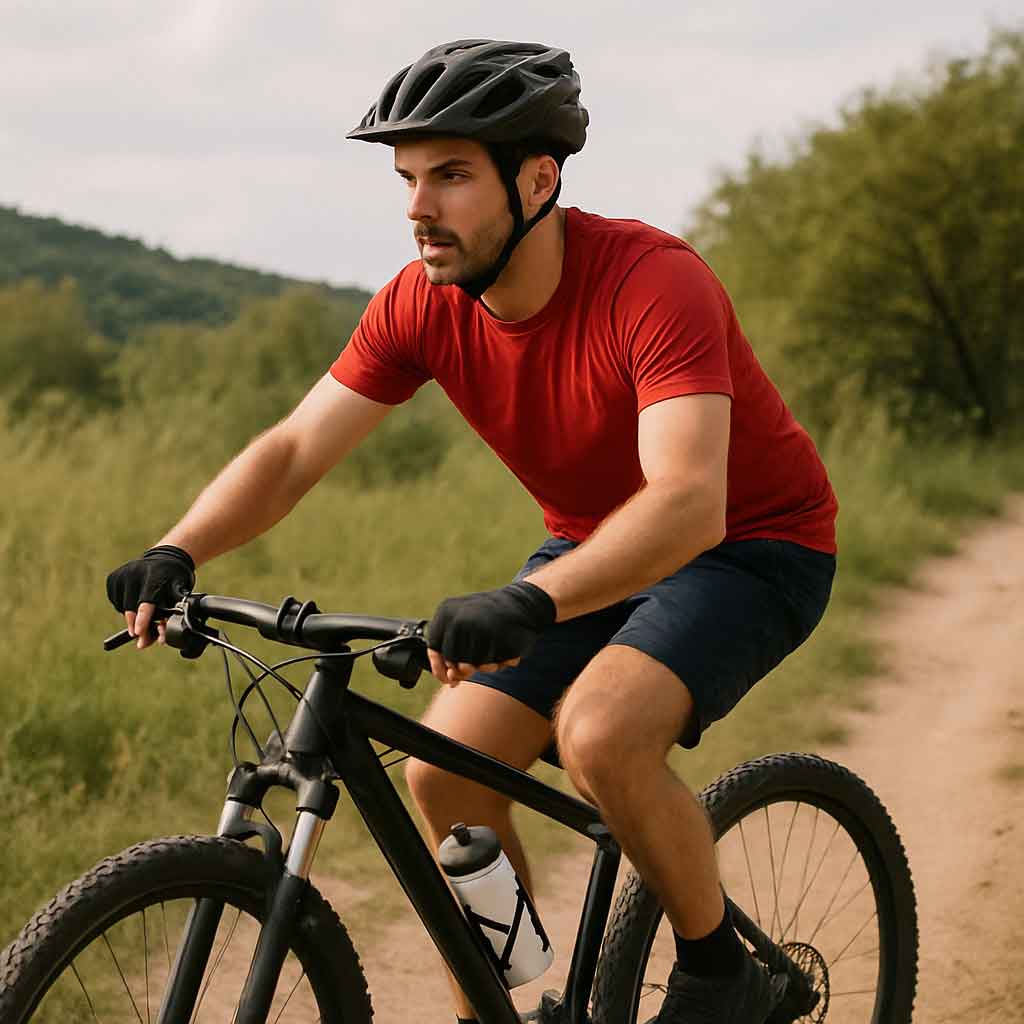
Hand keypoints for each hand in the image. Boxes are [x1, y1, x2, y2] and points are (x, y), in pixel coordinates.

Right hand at [106, 545, 194, 649]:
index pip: (147, 600)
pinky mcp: (112, 578)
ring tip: (145, 613)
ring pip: (122, 607)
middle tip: (141, 638)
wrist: (166, 558)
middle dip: (137, 626)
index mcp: (155, 575)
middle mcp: (135, 572)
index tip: (138, 632)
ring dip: (132, 617)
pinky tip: (136, 602)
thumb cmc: (175, 580)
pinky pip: (116, 602)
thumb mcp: (179, 595)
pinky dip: (125, 608)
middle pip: (132, 607)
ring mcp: (122, 574)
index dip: (143, 618)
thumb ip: (168, 617)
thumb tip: (151, 642)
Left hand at [426, 581, 555, 685]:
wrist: (524, 602)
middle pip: (452, 659)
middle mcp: (460, 618)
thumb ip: (453, 649)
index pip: (434, 647)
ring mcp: (480, 628)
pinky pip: (494, 664)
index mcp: (447, 611)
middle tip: (476, 665)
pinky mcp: (499, 638)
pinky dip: (501, 662)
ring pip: (472, 665)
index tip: (449, 677)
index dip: (439, 667)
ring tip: (494, 652)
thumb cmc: (489, 617)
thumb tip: (449, 679)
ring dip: (484, 666)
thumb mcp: (464, 623)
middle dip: (464, 668)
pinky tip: (506, 650)